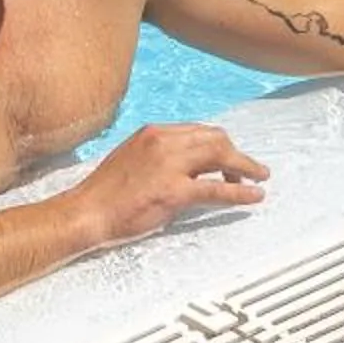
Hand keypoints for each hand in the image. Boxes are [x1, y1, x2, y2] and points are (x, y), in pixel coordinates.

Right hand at [74, 122, 269, 245]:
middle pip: (215, 138)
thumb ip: (160, 156)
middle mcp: (164, 141)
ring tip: (257, 178)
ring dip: (243, 167)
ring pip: (220, 156)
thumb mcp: (133, 158)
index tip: (229, 157)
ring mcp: (169, 165)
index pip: (199, 130)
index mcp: (155, 132)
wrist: (86, 211)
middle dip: (236, 153)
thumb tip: (185, 166)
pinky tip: (253, 196)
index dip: (220, 144)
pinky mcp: (172, 192)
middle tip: (250, 168)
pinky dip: (239, 191)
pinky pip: (215, 189)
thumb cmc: (105, 192)